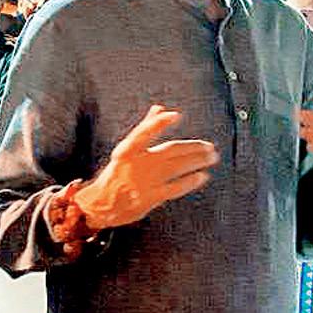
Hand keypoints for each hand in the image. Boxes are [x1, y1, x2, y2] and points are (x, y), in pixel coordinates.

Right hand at [73, 105, 218, 229]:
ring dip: (197, 161)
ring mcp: (145, 181)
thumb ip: (145, 128)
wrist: (102, 204)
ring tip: (211, 158)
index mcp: (127, 150)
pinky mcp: (151, 197)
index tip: (175, 115)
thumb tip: (159, 107)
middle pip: (170, 151)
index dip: (159, 123)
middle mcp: (136, 164)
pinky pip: (176, 187)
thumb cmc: (118, 173)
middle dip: (193, 147)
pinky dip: (190, 181)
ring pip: (177, 167)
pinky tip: (202, 176)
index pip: (144, 132)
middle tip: (209, 147)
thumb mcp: (127, 149)